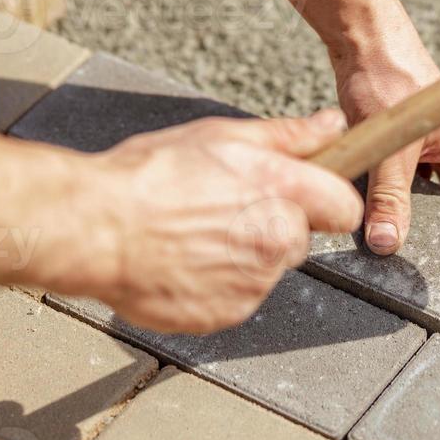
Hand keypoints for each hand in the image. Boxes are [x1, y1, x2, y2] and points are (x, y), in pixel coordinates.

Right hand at [40, 110, 362, 333]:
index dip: (325, 199)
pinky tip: (183, 260)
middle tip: (224, 210)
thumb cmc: (149, 177)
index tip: (307, 197)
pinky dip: (215, 284)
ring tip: (192, 234)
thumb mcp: (220, 137)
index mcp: (281, 191)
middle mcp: (276, 240)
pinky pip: (235, 297)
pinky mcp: (227, 314)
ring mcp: (253, 283)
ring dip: (241, 255)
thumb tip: (330, 125)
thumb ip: (286, 136)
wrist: (96, 229)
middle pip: (299, 240)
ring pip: (265, 269)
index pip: (343, 206)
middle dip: (273, 226)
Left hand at [331, 32, 439, 255]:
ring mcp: (429, 144)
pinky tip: (376, 211)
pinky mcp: (403, 140)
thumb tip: (388, 243)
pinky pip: (406, 178)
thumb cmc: (387, 75)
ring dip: (420, 214)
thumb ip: (389, 196)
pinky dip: (395, 195)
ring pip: (431, 191)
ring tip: (407, 248)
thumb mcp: (388, 145)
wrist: (362, 35)